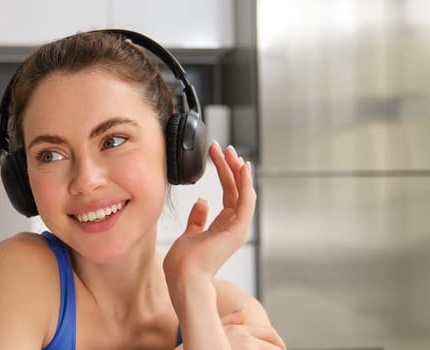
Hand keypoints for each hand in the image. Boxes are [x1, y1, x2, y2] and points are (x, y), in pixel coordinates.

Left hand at [163, 141, 255, 285]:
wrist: (183, 278)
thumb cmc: (183, 264)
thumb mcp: (189, 235)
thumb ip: (198, 219)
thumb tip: (202, 201)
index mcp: (223, 226)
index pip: (228, 193)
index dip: (224, 172)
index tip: (216, 155)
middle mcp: (234, 226)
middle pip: (236, 189)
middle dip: (230, 166)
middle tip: (223, 148)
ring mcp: (238, 228)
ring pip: (242, 192)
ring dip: (237, 170)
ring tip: (230, 152)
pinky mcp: (238, 230)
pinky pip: (246, 201)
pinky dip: (246, 183)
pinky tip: (241, 167)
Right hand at [172, 306, 285, 349]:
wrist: (190, 349)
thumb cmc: (199, 344)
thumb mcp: (215, 329)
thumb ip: (230, 319)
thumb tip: (243, 307)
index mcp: (240, 330)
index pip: (269, 332)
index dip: (278, 342)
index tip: (280, 348)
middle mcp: (245, 340)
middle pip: (275, 346)